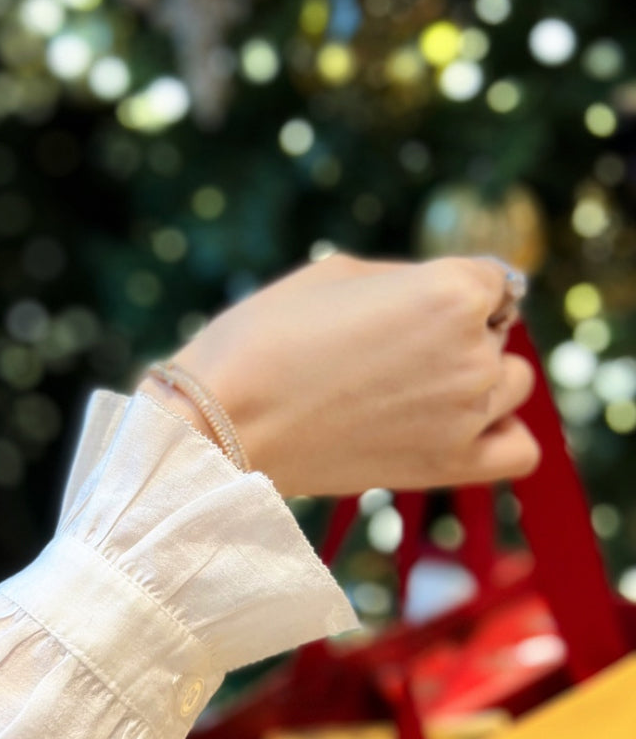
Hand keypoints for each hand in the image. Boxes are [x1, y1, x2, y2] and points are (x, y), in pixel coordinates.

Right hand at [140, 254, 539, 497]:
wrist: (220, 422)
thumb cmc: (266, 336)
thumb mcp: (338, 273)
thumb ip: (408, 278)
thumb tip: (443, 295)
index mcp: (451, 292)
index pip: (492, 279)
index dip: (446, 287)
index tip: (401, 307)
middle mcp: (472, 352)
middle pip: (496, 331)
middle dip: (455, 332)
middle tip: (388, 350)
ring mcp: (466, 413)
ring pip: (512, 385)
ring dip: (477, 379)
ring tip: (414, 387)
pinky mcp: (449, 465)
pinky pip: (518, 451)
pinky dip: (500, 435)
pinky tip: (458, 426)